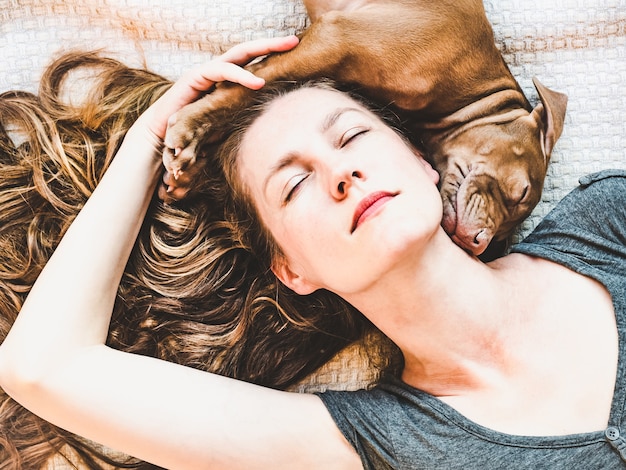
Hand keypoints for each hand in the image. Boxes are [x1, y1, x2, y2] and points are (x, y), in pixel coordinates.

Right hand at [132, 35, 298, 147]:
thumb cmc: (195, 131)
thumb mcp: (226, 121)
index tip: (295, 54)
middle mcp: (218, 71)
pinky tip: (258, 81)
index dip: (272, 56)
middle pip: (248, 51)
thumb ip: (243, 115)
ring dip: (261, 51)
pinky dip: (240, 75)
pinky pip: (221, 71)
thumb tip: (270, 124)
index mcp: (227, 80)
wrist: (164, 136)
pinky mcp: (195, 77)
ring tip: (283, 51)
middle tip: (294, 40)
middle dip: (271, 44)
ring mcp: (206, 71)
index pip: (252, 62)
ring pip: (236, 55)